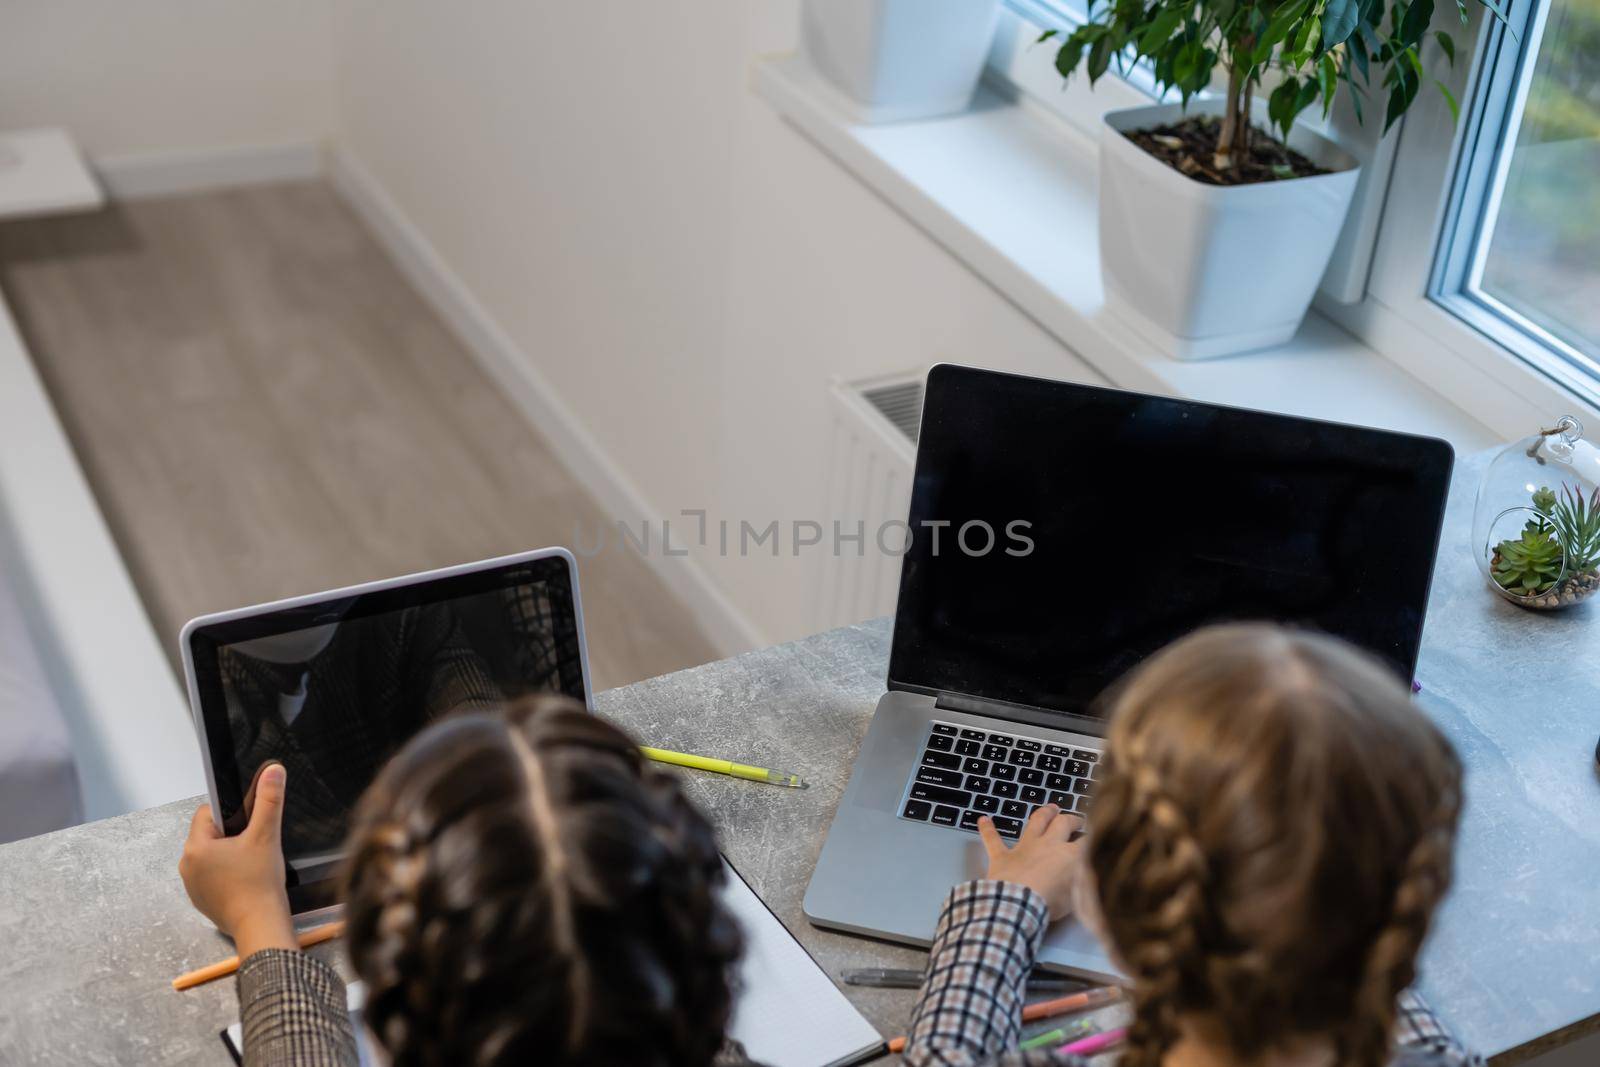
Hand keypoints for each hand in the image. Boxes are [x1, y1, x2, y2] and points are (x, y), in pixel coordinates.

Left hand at [179, 761, 296, 957]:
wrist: (260, 924)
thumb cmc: (259, 881)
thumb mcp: (266, 835)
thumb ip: (269, 800)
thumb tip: (273, 770)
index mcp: (196, 847)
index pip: (207, 813)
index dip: (230, 813)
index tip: (249, 824)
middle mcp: (186, 866)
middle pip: (209, 835)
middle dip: (231, 836)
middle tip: (255, 845)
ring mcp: (191, 887)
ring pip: (211, 856)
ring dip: (228, 855)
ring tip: (252, 864)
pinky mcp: (201, 902)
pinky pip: (212, 877)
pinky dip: (226, 875)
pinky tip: (246, 881)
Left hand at [978, 804, 1084, 918]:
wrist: (1017, 905)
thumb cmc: (1050, 904)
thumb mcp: (1078, 897)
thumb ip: (1085, 882)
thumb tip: (1090, 876)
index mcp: (1070, 855)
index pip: (1087, 841)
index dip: (1094, 837)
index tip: (1098, 837)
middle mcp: (1048, 845)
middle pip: (1063, 823)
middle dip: (1071, 819)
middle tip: (1076, 819)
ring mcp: (1024, 848)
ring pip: (1035, 823)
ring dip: (1043, 813)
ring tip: (1050, 808)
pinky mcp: (1002, 856)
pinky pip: (993, 840)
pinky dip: (988, 830)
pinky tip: (983, 820)